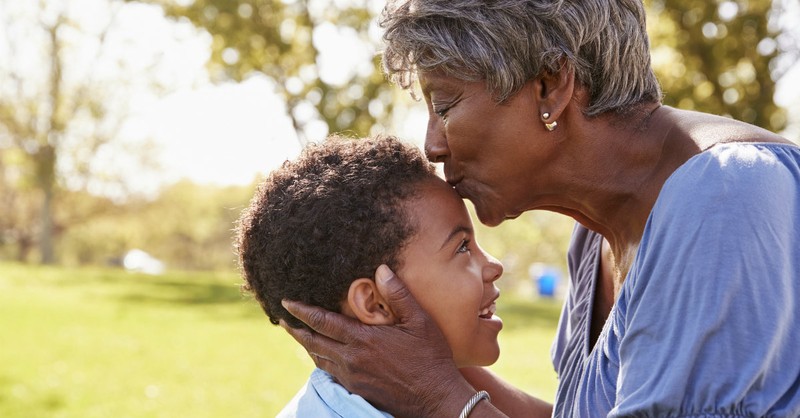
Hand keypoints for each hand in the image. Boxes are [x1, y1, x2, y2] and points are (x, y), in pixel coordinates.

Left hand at [282, 265, 473, 416]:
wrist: (435, 399)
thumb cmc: (431, 357)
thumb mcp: (419, 321)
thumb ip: (398, 294)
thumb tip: (381, 269)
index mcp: (363, 340)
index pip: (322, 322)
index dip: (302, 311)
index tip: (286, 302)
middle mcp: (352, 360)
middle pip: (312, 343)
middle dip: (295, 330)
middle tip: (282, 320)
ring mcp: (353, 378)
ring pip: (319, 360)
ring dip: (307, 346)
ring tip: (299, 336)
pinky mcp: (357, 390)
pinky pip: (331, 373)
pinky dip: (321, 362)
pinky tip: (322, 357)